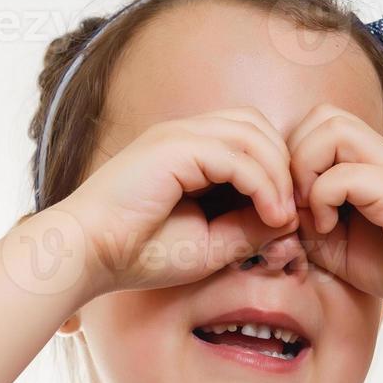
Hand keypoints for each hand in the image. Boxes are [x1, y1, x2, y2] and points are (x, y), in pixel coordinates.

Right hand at [55, 107, 298, 294]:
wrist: (87, 256)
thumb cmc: (140, 254)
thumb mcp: (211, 243)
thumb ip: (250, 226)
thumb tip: (290, 217)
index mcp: (189, 151)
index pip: (250, 139)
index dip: (278, 172)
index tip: (291, 216)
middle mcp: (184, 134)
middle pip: (257, 127)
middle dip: (284, 166)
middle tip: (294, 211)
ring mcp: (177, 136)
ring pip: (251, 134)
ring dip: (278, 174)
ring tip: (284, 215)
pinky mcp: (173, 147)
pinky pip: (235, 156)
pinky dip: (262, 184)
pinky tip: (271, 214)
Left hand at [286, 104, 382, 318]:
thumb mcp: (340, 246)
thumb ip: (308, 223)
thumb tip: (276, 212)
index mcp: (367, 161)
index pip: (315, 125)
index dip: (293, 160)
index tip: (295, 207)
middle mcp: (380, 154)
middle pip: (321, 115)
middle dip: (295, 157)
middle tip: (299, 204)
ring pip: (330, 128)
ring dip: (307, 169)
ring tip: (313, 211)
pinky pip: (343, 173)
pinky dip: (323, 199)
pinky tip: (330, 230)